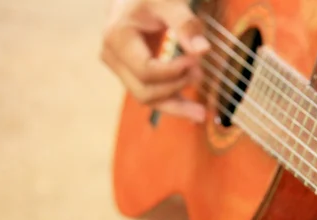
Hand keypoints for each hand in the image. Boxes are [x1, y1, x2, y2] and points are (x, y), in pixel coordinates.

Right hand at [101, 0, 208, 121]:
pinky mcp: (131, 74)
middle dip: (175, 89)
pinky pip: (151, 94)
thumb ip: (185, 24)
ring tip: (202, 112)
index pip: (146, 71)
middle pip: (144, 91)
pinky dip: (172, 102)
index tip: (196, 61)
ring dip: (176, 106)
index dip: (174, 72)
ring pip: (147, 99)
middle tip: (201, 75)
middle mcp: (113, 57)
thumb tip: (203, 50)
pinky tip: (193, 110)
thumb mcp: (168, 1)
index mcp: (117, 38)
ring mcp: (120, 68)